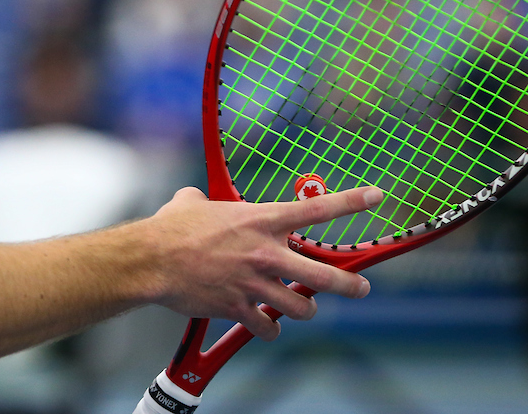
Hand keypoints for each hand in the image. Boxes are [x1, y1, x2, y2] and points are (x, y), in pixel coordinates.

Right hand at [145, 185, 382, 340]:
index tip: (375, 197)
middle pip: (323, 276)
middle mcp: (265, 252)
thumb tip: (195, 198)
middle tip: (360, 288)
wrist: (151, 260)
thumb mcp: (193, 202)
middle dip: (348, 284)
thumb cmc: (171, 227)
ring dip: (303, 310)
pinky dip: (267, 330)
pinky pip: (266, 328)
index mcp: (261, 220)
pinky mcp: (238, 308)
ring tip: (302, 309)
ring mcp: (254, 284)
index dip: (351, 202)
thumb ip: (204, 199)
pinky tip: (264, 327)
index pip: (317, 210)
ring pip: (300, 308)